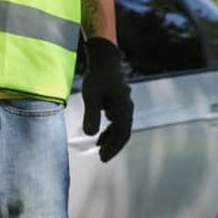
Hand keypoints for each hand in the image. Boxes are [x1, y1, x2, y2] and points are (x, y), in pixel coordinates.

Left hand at [81, 37, 133, 161]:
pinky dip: (110, 130)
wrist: (105, 59)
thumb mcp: (91, 96)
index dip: (112, 147)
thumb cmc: (98, 77)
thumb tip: (90, 135)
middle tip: (103, 158)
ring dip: (112, 139)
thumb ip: (91, 115)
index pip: (120, 133)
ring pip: (121, 128)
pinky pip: (118, 121)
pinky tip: (100, 136)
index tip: (102, 158)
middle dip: (114, 146)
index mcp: (123, 109)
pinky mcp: (120, 103)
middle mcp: (127, 109)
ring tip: (100, 149)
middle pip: (123, 133)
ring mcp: (125, 106)